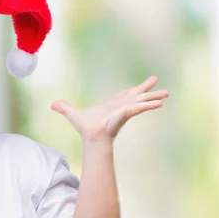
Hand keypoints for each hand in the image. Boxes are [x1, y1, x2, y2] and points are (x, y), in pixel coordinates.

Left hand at [51, 76, 168, 141]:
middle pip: (136, 94)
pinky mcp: (127, 113)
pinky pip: (140, 107)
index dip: (128, 91)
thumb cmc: (86, 128)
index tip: (134, 87)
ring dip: (154, 95)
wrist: (92, 137)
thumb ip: (64, 108)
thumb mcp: (73, 114)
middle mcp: (121, 106)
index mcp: (112, 105)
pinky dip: (149, 104)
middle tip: (156, 80)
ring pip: (141, 99)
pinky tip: (159, 103)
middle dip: (146, 88)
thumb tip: (51, 105)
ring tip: (168, 92)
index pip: (122, 96)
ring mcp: (126, 109)